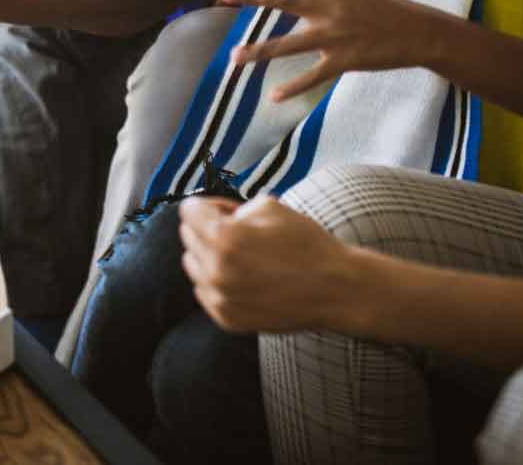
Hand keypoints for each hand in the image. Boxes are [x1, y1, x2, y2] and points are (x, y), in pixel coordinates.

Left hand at [179, 195, 356, 331]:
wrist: (335, 289)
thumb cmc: (306, 244)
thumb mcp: (269, 206)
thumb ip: (232, 207)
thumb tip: (213, 214)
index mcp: (224, 237)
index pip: (188, 210)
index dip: (207, 205)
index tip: (221, 210)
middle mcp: (216, 270)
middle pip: (188, 237)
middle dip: (207, 229)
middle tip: (239, 231)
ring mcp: (220, 298)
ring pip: (193, 266)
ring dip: (210, 256)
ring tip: (243, 257)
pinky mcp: (227, 319)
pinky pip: (205, 292)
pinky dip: (218, 282)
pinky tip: (245, 278)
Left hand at [217, 0, 418, 99]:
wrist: (417, 32)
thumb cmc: (390, 2)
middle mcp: (328, 9)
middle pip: (283, 1)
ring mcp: (333, 37)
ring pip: (289, 45)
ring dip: (260, 51)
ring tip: (234, 57)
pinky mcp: (342, 61)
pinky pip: (313, 76)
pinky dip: (293, 87)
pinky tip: (272, 96)